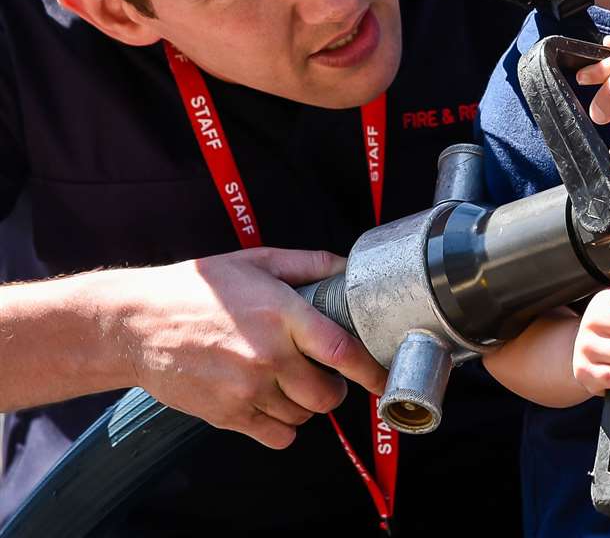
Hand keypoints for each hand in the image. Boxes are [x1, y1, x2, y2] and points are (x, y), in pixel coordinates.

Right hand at [113, 248, 387, 448]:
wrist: (134, 324)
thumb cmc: (196, 289)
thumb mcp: (255, 261)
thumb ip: (308, 264)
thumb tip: (348, 266)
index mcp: (283, 315)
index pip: (344, 352)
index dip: (373, 370)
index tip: (386, 377)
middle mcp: (268, 356)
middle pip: (328, 396)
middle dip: (335, 389)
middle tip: (325, 375)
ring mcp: (246, 390)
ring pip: (303, 416)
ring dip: (305, 405)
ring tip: (290, 383)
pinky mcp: (226, 414)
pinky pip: (277, 436)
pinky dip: (282, 426)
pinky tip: (272, 403)